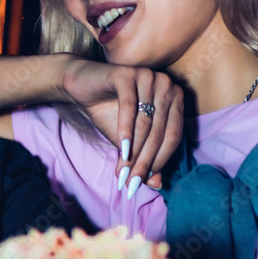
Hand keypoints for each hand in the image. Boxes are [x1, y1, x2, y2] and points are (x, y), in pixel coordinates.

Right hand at [59, 58, 183, 194]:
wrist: (82, 87)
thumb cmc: (110, 112)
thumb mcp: (130, 140)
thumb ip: (145, 158)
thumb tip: (157, 185)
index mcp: (175, 99)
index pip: (173, 136)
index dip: (160, 162)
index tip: (143, 183)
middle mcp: (167, 85)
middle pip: (160, 131)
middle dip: (145, 161)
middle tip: (131, 183)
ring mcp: (148, 77)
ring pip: (146, 122)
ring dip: (134, 151)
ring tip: (123, 172)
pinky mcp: (127, 73)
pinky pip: (129, 107)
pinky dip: (125, 131)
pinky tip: (121, 149)